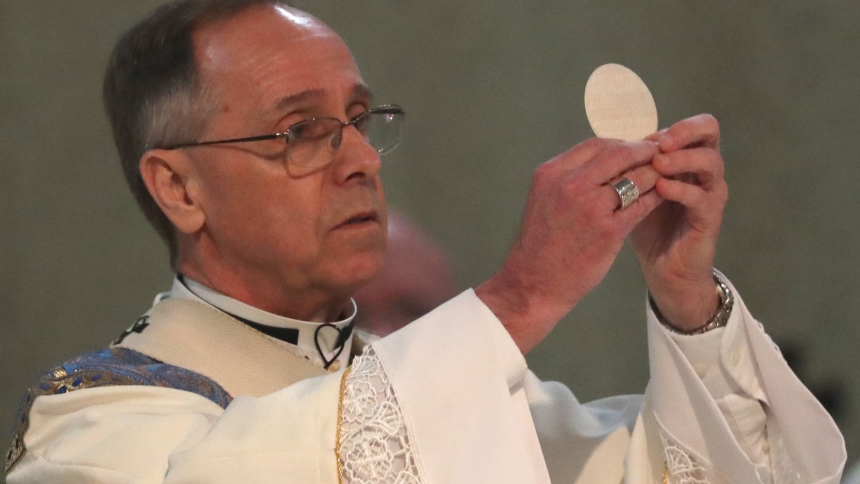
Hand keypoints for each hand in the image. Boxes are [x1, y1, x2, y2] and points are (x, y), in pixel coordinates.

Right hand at [477, 138, 662, 353]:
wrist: (534, 282)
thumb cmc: (541, 242)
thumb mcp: (545, 198)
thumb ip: (570, 178)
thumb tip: (604, 161)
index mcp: (551, 173)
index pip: (596, 144)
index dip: (621, 143)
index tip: (635, 149)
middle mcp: (570, 184)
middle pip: (618, 154)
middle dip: (643, 152)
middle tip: (659, 156)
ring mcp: (590, 207)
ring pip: (635, 177)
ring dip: (654, 173)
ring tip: (664, 176)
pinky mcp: (609, 231)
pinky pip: (642, 205)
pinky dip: (656, 197)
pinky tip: (663, 196)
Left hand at [630, 114, 728, 330]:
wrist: (661, 267)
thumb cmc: (643, 225)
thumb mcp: (629, 191)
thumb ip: (623, 168)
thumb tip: (601, 142)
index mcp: (685, 157)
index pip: (689, 125)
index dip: (667, 124)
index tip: (640, 134)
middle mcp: (702, 169)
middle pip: (709, 131)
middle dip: (684, 131)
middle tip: (660, 141)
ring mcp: (710, 191)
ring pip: (710, 161)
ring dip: (682, 159)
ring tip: (658, 163)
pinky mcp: (710, 217)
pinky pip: (701, 197)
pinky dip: (681, 189)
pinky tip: (661, 188)